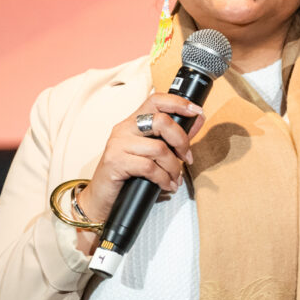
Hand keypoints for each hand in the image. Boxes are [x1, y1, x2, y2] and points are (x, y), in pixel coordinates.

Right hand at [77, 94, 205, 232]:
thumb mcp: (153, 153)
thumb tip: (198, 120)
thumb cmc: (128, 175)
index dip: (179, 103)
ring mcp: (118, 144)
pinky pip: (149, 168)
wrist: (102, 198)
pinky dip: (163, 179)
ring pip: (159, 148)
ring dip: (173, 167)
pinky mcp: (116, 162)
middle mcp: (124, 128)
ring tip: (175, 179)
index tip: (196, 111)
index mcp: (134, 122)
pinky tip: (166, 185)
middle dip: (182, 141)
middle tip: (186, 158)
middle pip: (161, 122)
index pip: (156, 100)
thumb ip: (174, 137)